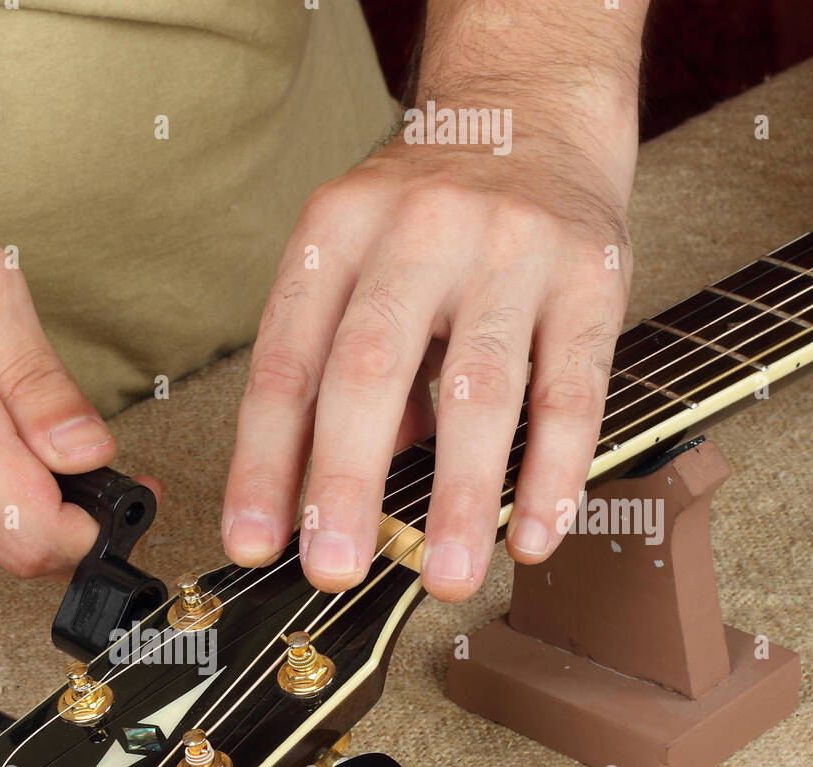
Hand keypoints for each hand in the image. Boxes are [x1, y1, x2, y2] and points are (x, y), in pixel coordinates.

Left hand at [223, 132, 633, 598]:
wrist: (530, 112)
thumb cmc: (423, 219)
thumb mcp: (354, 266)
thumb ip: (337, 374)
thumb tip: (329, 501)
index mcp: (336, 235)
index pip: (286, 364)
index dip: (263, 463)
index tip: (251, 542)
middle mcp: (417, 234)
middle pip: (370, 370)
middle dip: (345, 483)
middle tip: (335, 569)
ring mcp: (511, 252)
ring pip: (481, 390)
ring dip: (462, 497)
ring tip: (449, 577)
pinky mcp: (591, 277)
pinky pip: (572, 391)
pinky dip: (554, 473)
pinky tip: (535, 534)